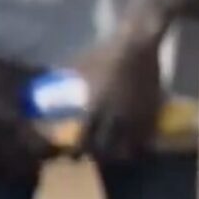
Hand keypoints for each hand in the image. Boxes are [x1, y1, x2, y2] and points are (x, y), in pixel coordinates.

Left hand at [73, 28, 165, 162]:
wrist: (138, 43)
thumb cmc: (105, 53)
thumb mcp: (79, 66)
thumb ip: (64, 79)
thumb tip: (46, 86)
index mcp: (95, 108)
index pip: (84, 140)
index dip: (78, 151)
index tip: (74, 154)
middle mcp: (116, 117)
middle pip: (106, 149)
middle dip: (99, 155)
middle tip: (95, 155)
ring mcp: (136, 115)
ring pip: (129, 147)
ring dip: (121, 152)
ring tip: (117, 153)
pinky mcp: (152, 110)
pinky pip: (147, 135)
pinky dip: (140, 143)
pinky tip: (137, 143)